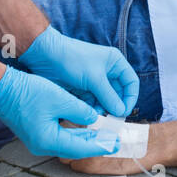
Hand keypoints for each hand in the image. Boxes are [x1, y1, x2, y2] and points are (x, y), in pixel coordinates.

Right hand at [0, 66, 122, 158]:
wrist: (2, 89)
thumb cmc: (27, 93)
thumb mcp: (60, 99)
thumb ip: (80, 110)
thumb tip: (94, 118)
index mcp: (48, 140)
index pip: (81, 148)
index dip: (100, 146)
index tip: (115, 144)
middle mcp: (43, 145)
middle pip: (75, 148)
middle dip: (96, 144)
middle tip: (114, 141)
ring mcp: (38, 140)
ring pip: (68, 142)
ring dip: (86, 138)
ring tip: (104, 135)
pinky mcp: (36, 132)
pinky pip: (60, 136)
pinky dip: (75, 133)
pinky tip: (85, 127)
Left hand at [18, 26, 138, 116]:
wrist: (45, 56)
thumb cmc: (72, 59)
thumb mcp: (94, 78)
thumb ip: (109, 96)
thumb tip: (121, 112)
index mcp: (115, 63)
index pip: (131, 82)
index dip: (130, 98)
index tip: (124, 112)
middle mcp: (107, 71)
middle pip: (118, 93)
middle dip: (115, 106)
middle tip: (111, 120)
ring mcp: (94, 81)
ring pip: (105, 100)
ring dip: (102, 109)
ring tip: (96, 117)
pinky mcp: (82, 88)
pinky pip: (92, 102)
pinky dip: (91, 109)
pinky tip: (87, 114)